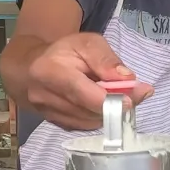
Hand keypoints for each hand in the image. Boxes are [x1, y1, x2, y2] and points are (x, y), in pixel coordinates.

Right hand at [26, 32, 152, 129]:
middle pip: (87, 109)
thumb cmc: (63, 52)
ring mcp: (48, 114)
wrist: (32, 69)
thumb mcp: (86, 43)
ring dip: (110, 112)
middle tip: (137, 95)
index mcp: (48, 71)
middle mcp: (43, 96)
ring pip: (89, 121)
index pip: (80, 91)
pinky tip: (106, 105)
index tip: (132, 100)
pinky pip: (85, 126)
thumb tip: (128, 80)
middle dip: (116, 105)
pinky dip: (100, 117)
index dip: (107, 100)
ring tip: (120, 96)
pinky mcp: (55, 124)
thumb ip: (106, 59)